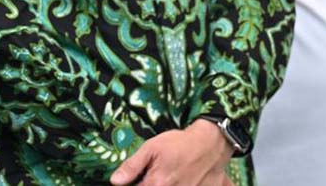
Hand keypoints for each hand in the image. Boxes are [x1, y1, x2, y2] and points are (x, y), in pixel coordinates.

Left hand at [109, 120, 233, 185]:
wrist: (210, 144)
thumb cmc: (181, 144)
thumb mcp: (152, 147)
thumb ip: (132, 166)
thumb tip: (115, 180)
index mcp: (156, 185)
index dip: (133, 183)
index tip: (139, 176)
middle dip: (149, 183)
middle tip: (155, 173)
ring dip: (161, 184)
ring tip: (168, 174)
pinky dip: (175, 184)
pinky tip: (176, 178)